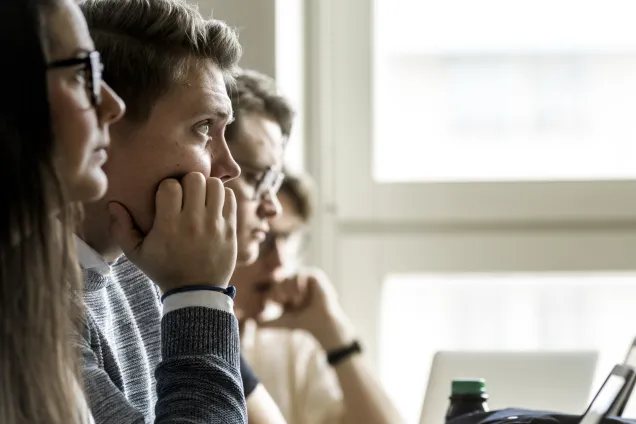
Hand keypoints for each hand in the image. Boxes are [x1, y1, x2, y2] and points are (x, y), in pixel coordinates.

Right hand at [108, 172, 236, 292]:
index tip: (167, 198)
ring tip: (200, 197)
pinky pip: (230, 197)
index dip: (167, 187)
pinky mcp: (230, 229)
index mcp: (169, 226)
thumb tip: (112, 204)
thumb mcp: (136, 254)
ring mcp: (214, 225)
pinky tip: (213, 205)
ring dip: (207, 187)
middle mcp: (193, 223)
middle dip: (188, 182)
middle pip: (195, 179)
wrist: (196, 291)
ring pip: (215, 184)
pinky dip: (223, 196)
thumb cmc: (164, 270)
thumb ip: (121, 229)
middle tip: (185, 193)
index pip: (170, 186)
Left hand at [259, 268, 355, 350]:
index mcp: (289, 291)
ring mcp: (307, 279)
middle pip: (280, 279)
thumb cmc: (304, 323)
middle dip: (279, 290)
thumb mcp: (283, 321)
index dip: (272, 293)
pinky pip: (301, 273)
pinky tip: (300, 296)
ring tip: (294, 300)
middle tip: (285, 301)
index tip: (277, 303)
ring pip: (290, 276)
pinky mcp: (316, 276)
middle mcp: (298, 283)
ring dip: (288, 288)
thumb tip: (255, 324)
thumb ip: (269, 322)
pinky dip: (297, 285)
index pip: (274, 286)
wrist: (320, 324)